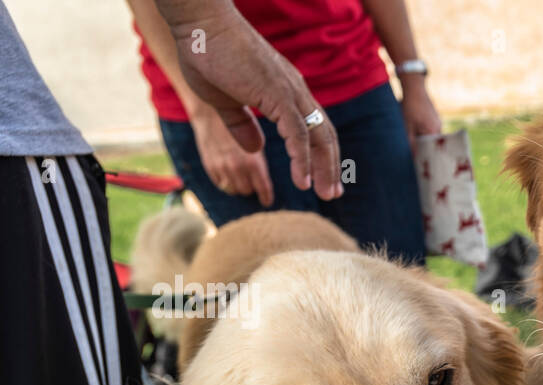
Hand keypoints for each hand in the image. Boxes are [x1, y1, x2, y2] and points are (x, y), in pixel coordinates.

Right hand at [164, 5, 340, 199]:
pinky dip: (303, 158)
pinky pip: (297, 132)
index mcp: (285, 92)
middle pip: (323, 134)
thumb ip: (242, 124)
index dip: (320, 154)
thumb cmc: (206, 54)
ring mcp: (289, 91)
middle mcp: (294, 91)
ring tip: (326, 194)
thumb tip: (256, 148)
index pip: (312, 127)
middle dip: (331, 165)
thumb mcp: (224, 99)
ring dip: (324, 167)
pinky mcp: (277, 93)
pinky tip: (304, 180)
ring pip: (317, 135)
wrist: (198, 23)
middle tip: (333, 193)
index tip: (323, 179)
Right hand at [191, 108, 273, 205]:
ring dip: (238, 187)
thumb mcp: (257, 143)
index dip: (266, 197)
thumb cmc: (240, 126)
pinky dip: (226, 182)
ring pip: (233, 190)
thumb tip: (265, 182)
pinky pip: (220, 184)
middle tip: (253, 183)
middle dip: (251, 188)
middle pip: (247, 191)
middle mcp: (237, 168)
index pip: (262, 188)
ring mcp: (221, 168)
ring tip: (242, 179)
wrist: (212, 113)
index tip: (267, 202)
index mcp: (253, 162)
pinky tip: (229, 174)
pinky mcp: (209, 166)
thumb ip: (260, 163)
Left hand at [400, 80, 441, 153]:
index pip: (432, 150)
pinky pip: (430, 126)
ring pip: (430, 134)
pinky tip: (416, 124)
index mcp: (433, 131)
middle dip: (424, 146)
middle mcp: (438, 126)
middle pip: (432, 143)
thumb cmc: (409, 107)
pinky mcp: (435, 115)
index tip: (421, 161)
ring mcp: (438, 120)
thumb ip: (410, 143)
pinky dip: (424, 128)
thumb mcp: (407, 126)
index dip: (426, 156)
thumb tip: (413, 157)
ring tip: (413, 134)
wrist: (414, 87)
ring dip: (422, 136)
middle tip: (415, 149)